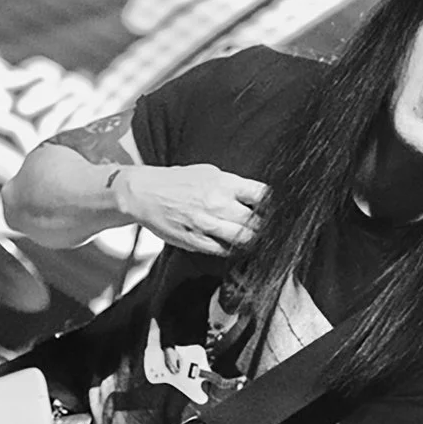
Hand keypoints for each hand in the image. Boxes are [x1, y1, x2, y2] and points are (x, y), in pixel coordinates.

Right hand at [113, 164, 267, 254]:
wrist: (145, 193)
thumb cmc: (178, 181)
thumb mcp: (208, 173)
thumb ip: (233, 185)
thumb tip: (258, 197)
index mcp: (224, 183)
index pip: (262, 195)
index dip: (274, 206)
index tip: (278, 211)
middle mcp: (217, 203)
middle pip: (256, 221)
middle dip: (265, 226)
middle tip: (270, 230)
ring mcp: (206, 224)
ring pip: (243, 239)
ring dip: (252, 241)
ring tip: (255, 240)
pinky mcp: (196, 241)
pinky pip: (223, 251)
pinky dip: (233, 250)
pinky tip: (235, 247)